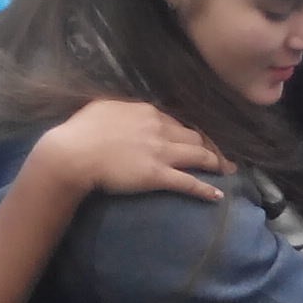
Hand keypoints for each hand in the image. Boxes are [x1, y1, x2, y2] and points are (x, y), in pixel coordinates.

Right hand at [31, 98, 231, 204]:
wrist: (73, 153)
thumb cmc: (81, 130)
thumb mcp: (103, 107)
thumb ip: (121, 108)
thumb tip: (125, 111)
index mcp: (147, 111)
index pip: (177, 121)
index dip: (190, 132)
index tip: (197, 139)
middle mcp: (160, 128)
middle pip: (194, 137)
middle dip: (210, 146)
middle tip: (221, 156)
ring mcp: (161, 152)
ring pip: (198, 156)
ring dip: (216, 163)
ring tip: (228, 170)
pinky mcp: (157, 175)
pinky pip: (188, 182)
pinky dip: (206, 189)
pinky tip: (218, 195)